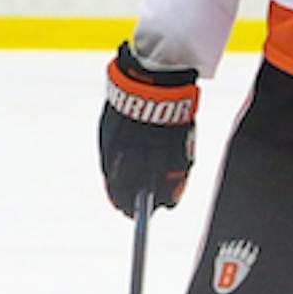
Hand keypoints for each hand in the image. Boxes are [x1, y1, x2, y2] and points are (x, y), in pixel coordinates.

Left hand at [97, 43, 197, 217]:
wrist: (151, 78)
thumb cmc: (127, 106)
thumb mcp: (111, 128)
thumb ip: (112, 154)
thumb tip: (112, 181)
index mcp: (118, 144)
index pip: (116, 180)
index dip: (119, 198)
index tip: (122, 209)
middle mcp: (140, 148)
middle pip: (138, 186)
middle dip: (137, 204)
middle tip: (137, 215)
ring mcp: (161, 145)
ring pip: (162, 183)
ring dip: (159, 199)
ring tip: (157, 208)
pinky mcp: (181, 141)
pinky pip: (181, 172)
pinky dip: (177, 186)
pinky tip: (172, 196)